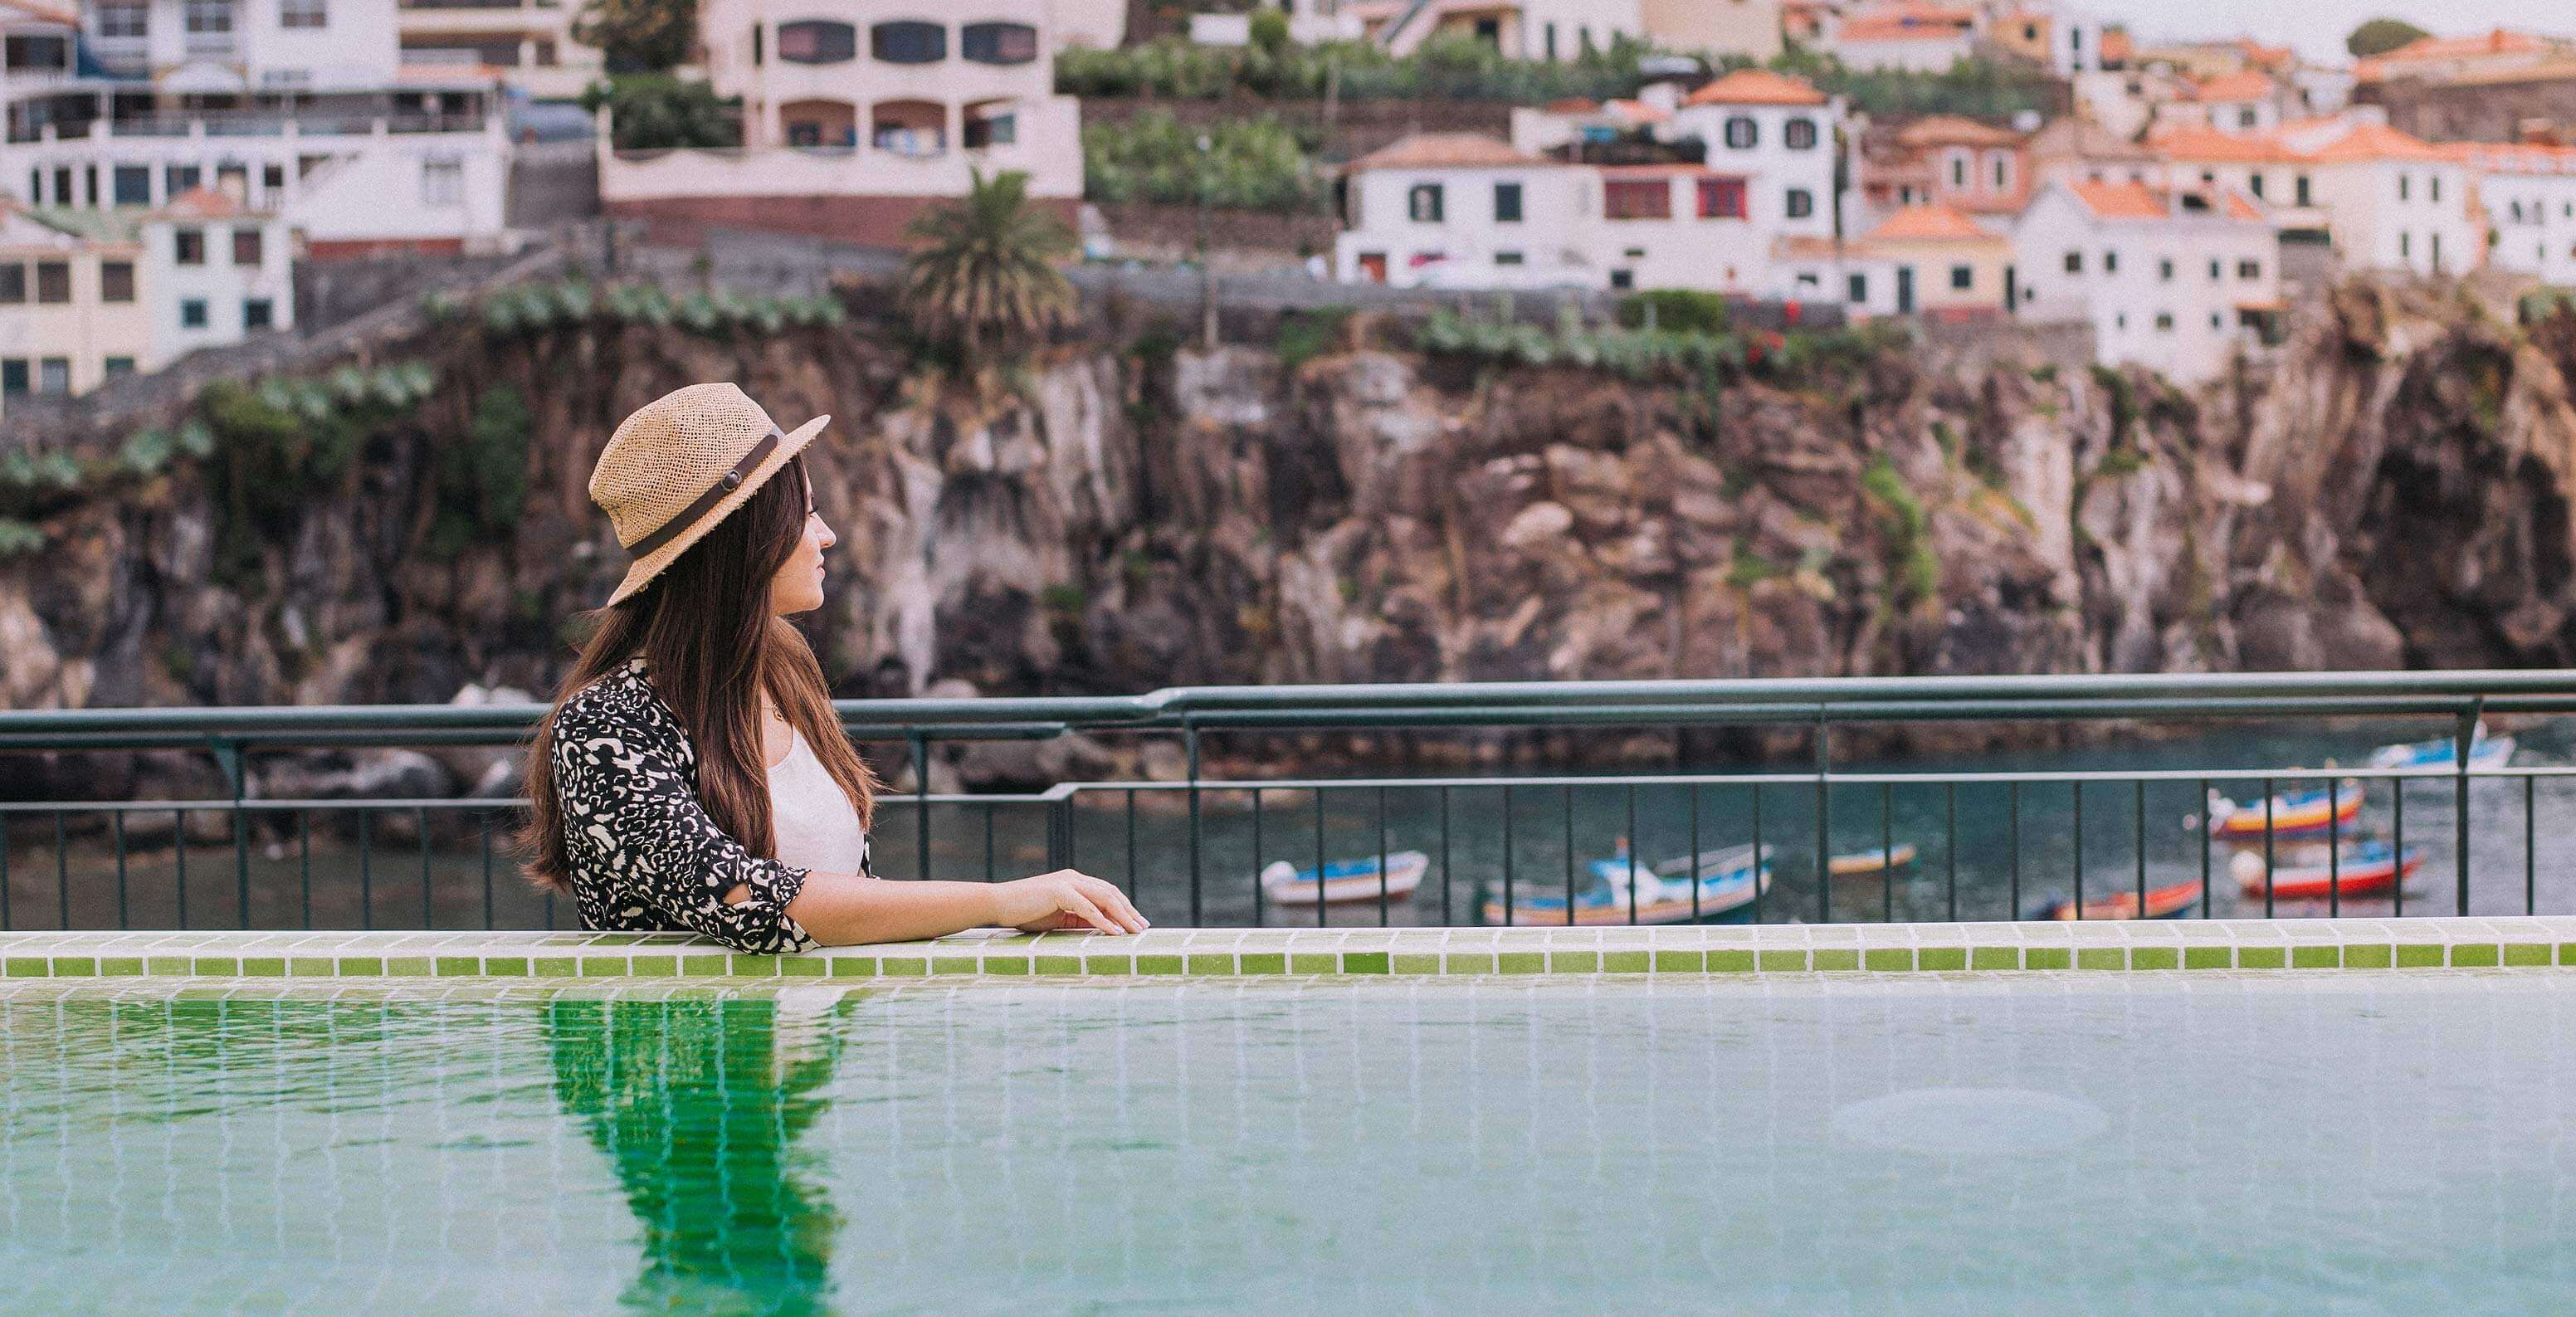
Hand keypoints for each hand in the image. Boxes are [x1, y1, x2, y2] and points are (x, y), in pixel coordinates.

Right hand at [992, 869, 1149, 934]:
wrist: (997, 903)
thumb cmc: (1025, 913)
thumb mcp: (1058, 918)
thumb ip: (1079, 920)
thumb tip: (1103, 930)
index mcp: (1075, 882)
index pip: (1107, 893)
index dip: (1124, 907)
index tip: (1137, 923)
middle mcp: (1074, 878)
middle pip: (1111, 893)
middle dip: (1129, 911)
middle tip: (1143, 928)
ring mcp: (1067, 882)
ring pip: (1104, 897)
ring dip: (1122, 915)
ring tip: (1134, 931)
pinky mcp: (1059, 890)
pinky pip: (1087, 907)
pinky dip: (1103, 920)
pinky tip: (1114, 932)